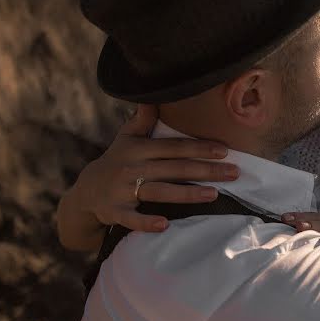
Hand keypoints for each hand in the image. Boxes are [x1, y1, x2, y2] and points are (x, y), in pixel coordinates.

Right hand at [78, 104, 239, 231]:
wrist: (85, 192)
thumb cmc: (116, 161)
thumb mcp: (126, 138)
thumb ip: (143, 119)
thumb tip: (154, 96)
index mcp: (138, 149)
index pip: (174, 147)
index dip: (199, 148)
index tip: (225, 150)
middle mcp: (132, 167)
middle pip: (174, 168)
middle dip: (206, 170)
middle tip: (234, 173)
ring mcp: (122, 190)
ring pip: (160, 191)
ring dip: (187, 193)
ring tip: (214, 195)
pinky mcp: (114, 212)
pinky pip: (131, 218)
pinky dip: (146, 222)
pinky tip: (164, 225)